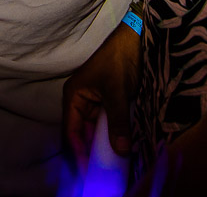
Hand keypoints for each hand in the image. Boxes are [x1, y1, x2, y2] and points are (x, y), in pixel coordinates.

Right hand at [62, 22, 140, 172]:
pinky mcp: (111, 101)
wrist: (134, 34)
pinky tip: (122, 146)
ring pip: (97, 130)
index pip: (72, 132)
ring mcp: (96, 101)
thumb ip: (118, 121)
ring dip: (105, 144)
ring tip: (113, 163)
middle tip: (103, 171)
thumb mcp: (117, 90)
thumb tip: (121, 151)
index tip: (87, 171)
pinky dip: (115, 134)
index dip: (77, 153)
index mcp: (74, 97)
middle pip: (83, 134)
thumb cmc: (117, 56)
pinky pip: (109, 122)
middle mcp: (82, 102)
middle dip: (92, 152)